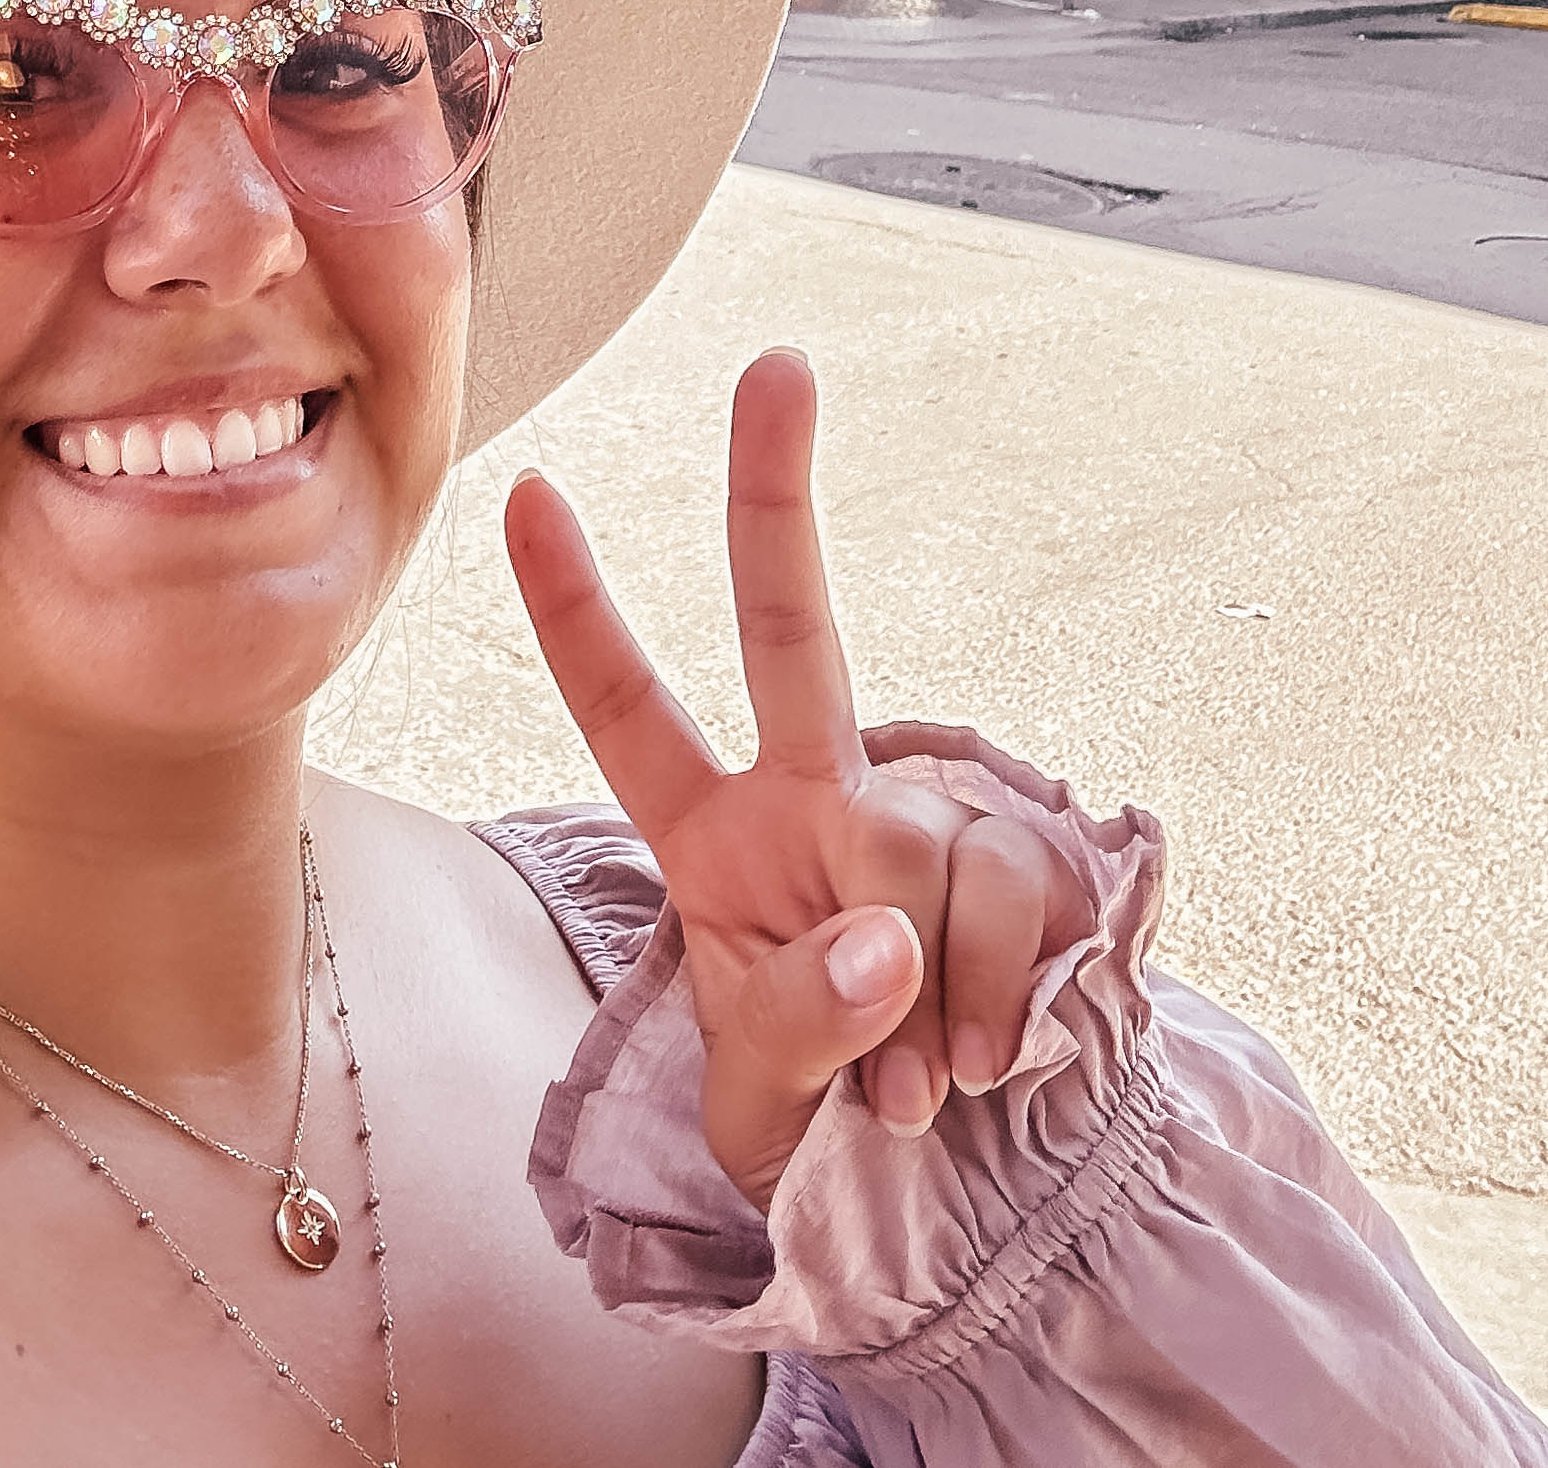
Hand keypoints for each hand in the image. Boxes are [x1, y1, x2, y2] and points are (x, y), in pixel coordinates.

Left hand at [505, 349, 1088, 1211]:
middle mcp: (810, 800)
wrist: (943, 1187)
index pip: (629, 712)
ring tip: (913, 1083)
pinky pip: (1012, 890)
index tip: (525, 489)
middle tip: (778, 360)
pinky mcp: (1022, 860)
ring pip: (925, 845)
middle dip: (778, 492)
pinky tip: (976, 1056)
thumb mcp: (755, 1106)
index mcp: (713, 841)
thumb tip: (885, 939)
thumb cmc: (811, 1126)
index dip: (575, 611)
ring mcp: (916, 821)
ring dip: (927, 994)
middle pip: (792, 627)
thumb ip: (795, 1028)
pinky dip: (994, 994)